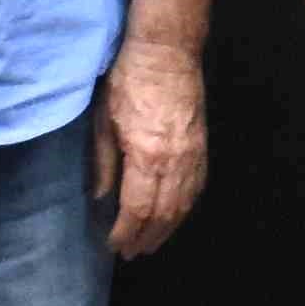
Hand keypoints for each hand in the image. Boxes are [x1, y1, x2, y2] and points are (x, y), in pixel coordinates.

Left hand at [90, 35, 207, 258]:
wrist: (167, 51)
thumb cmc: (129, 81)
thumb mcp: (104, 121)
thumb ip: (103, 163)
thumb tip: (101, 197)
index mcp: (147, 157)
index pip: (137, 210)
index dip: (125, 233)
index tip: (113, 245)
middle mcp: (175, 163)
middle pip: (163, 214)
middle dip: (146, 238)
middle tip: (132, 254)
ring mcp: (193, 156)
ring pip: (183, 205)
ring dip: (167, 229)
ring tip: (151, 244)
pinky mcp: (202, 147)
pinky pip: (197, 188)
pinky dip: (185, 209)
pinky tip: (174, 217)